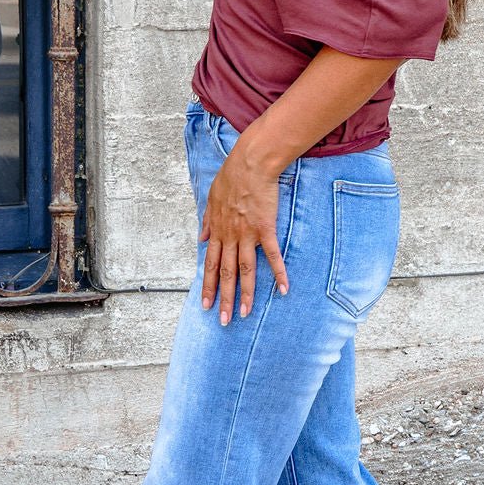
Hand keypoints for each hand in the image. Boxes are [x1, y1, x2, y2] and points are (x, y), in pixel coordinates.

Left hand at [199, 148, 289, 323]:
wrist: (250, 164)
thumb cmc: (231, 178)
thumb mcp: (211, 200)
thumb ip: (207, 222)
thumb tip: (200, 238)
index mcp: (217, 231)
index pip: (210, 265)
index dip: (208, 287)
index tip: (206, 305)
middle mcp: (230, 237)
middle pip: (226, 274)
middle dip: (224, 299)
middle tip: (223, 320)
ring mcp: (248, 234)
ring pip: (245, 270)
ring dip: (245, 294)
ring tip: (245, 314)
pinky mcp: (265, 229)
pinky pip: (273, 256)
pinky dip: (278, 273)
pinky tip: (283, 289)